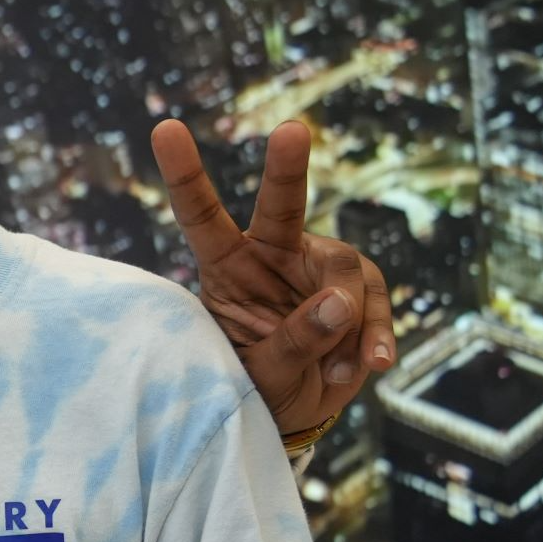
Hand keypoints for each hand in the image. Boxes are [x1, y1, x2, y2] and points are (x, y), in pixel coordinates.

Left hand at [153, 117, 395, 435]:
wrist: (297, 413)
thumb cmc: (258, 389)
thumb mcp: (262, 377)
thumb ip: (293, 341)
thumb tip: (338, 303)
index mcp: (227, 268)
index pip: (202, 217)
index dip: (185, 175)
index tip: (165, 128)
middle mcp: (272, 255)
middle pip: (282, 206)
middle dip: (286, 167)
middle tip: (290, 131)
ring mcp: (317, 268)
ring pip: (344, 269)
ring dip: (348, 322)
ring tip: (337, 367)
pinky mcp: (359, 288)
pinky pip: (376, 299)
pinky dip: (377, 334)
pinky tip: (374, 363)